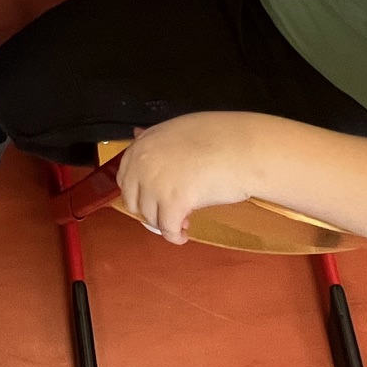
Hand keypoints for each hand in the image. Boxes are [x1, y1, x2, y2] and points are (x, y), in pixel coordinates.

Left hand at [117, 113, 264, 244]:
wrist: (242, 148)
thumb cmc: (217, 136)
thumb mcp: (178, 130)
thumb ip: (155, 140)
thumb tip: (135, 134)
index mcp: (143, 145)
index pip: (124, 178)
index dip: (139, 191)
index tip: (154, 197)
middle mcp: (143, 164)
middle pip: (133, 200)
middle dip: (150, 209)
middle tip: (170, 211)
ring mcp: (156, 184)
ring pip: (150, 217)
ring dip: (165, 222)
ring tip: (184, 220)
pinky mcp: (173, 203)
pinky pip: (167, 229)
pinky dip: (174, 236)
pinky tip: (183, 235)